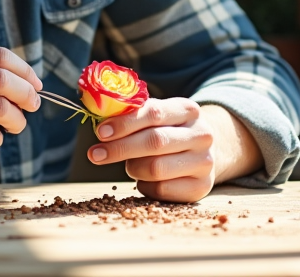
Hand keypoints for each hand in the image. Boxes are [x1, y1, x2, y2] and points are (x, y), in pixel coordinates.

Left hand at [86, 97, 214, 202]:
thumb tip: (100, 117)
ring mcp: (204, 162)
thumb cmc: (170, 130)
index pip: (154, 113)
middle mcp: (201, 135)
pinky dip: (145, 185)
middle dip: (120, 148)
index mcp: (188, 110)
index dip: (124, 123)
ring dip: (133, 168)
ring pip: (156, 168)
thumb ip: (134, 114)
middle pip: (154, 142)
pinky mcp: (202, 187)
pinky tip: (145, 179)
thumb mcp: (159, 115)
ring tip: (130, 165)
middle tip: (95, 154)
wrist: (204, 151)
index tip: (100, 132)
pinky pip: (161, 189)